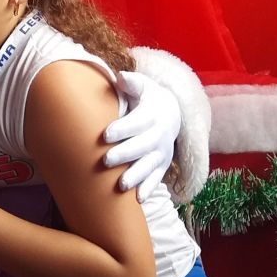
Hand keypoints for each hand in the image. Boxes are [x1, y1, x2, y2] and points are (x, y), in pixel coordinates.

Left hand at [102, 68, 179, 201]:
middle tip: (105, 161)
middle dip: (125, 154)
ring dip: (136, 176)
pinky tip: (138, 199)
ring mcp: (162, 152)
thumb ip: (132, 83)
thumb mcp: (143, 87)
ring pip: (150, 165)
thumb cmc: (148, 99)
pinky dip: (149, 189)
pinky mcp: (162, 165)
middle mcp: (159, 135)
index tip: (105, 134)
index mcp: (152, 114)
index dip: (122, 128)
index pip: (137, 122)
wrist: (172, 113)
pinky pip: (157, 178)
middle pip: (142, 146)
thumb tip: (121, 77)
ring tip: (121, 185)